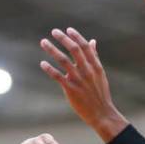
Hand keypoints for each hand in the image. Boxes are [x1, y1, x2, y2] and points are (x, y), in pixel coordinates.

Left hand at [40, 27, 127, 141]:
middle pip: (74, 50)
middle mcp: (87, 71)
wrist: (102, 113)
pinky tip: (42, 63)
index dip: (76, 37)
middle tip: (54, 31)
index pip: (85, 47)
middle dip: (63, 39)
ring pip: (63, 61)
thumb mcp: (100, 74)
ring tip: (43, 42)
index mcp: (95, 66)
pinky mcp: (71, 89)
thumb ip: (95, 57)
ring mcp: (79, 80)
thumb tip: (92, 41)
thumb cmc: (100, 94)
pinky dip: (49, 69)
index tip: (68, 29)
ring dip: (52, 50)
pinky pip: (58, 76)